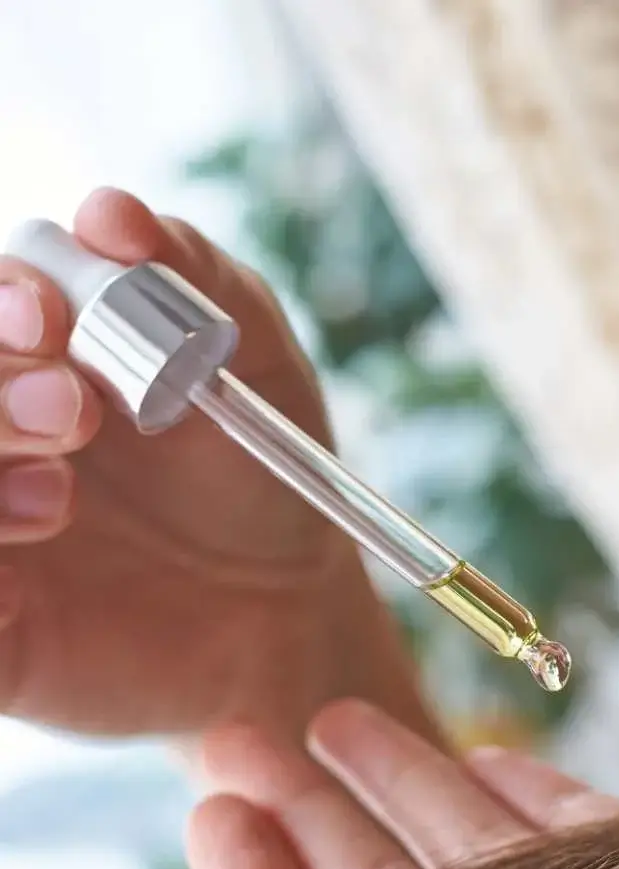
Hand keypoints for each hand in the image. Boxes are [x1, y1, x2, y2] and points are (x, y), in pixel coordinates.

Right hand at [0, 189, 426, 736]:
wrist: (289, 605)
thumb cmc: (266, 478)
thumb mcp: (255, 368)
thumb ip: (195, 282)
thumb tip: (108, 210)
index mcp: (46, 359)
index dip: (1, 300)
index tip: (49, 317)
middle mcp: (0, 430)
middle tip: (71, 410)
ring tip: (61, 498)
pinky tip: (22, 577)